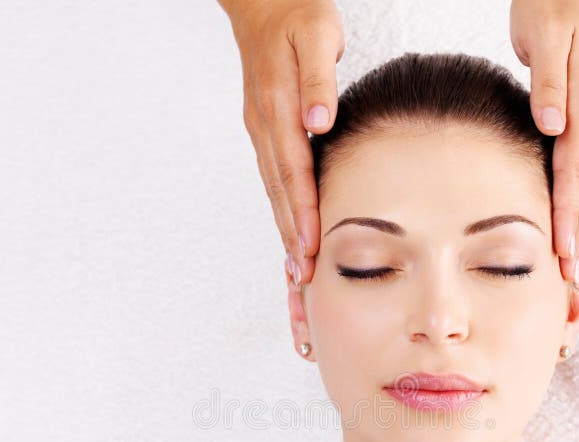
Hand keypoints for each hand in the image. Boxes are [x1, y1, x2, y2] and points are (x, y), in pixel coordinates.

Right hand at [219, 0, 344, 284]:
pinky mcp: (264, 133)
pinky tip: (290, 232)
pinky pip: (272, 179)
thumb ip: (317, 77)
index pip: (293, 170)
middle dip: (292, 235)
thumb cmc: (298, 15)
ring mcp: (261, 131)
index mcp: (278, 106)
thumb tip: (317, 120)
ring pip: (273, 190)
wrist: (263, 2)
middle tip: (302, 277)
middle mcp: (265, 126)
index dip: (303, 211)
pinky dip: (281, 210)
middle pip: (279, 191)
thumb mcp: (317, 33)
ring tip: (295, 267)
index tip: (310, 246)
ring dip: (284, 229)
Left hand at [510, 0, 578, 286]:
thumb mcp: (546, 39)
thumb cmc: (551, 10)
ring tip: (575, 269)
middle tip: (570, 280)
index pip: (572, 174)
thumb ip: (549, 83)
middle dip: (576, 237)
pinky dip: (577, 208)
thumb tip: (551, 123)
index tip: (561, 253)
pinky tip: (572, 229)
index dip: (566, 215)